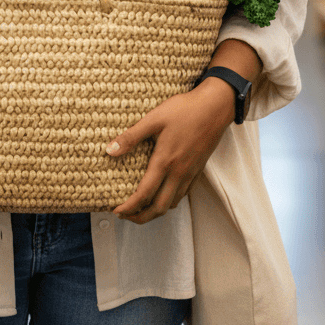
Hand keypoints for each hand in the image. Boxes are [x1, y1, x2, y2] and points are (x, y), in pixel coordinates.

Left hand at [107, 79, 235, 223]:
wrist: (215, 107)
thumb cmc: (185, 110)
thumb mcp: (154, 118)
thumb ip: (131, 136)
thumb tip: (109, 150)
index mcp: (165, 161)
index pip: (144, 194)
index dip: (129, 207)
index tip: (116, 211)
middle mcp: (178, 173)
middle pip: (159, 208)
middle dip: (140, 217)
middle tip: (125, 215)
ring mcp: (190, 173)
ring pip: (172, 204)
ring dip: (155, 211)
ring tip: (141, 208)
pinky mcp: (198, 170)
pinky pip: (183, 194)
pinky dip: (170, 202)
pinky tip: (162, 194)